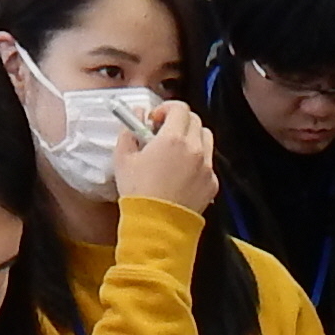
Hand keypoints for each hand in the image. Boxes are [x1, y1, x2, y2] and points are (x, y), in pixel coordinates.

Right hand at [114, 96, 218, 213]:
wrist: (157, 226)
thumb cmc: (139, 194)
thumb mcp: (123, 159)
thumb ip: (129, 131)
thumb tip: (136, 117)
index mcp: (174, 139)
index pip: (180, 108)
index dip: (166, 109)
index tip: (156, 119)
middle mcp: (195, 150)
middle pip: (195, 120)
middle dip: (179, 121)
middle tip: (164, 132)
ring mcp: (206, 167)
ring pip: (206, 139)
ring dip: (192, 138)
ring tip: (175, 151)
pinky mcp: (212, 184)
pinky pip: (208, 163)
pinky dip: (198, 161)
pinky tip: (182, 172)